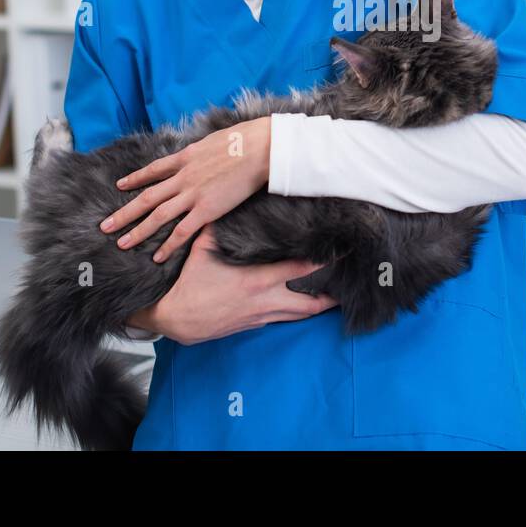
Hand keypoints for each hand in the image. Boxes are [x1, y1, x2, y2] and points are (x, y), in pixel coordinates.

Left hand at [100, 117, 270, 262]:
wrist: (258, 148)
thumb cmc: (244, 139)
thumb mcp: (214, 140)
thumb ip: (202, 150)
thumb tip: (203, 150)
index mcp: (185, 158)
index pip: (153, 170)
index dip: (135, 178)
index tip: (120, 185)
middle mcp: (183, 177)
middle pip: (147, 198)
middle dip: (124, 213)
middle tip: (105, 226)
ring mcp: (193, 194)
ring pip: (158, 216)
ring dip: (138, 231)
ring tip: (121, 244)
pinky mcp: (207, 209)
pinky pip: (182, 231)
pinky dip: (168, 245)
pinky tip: (157, 257)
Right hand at [126, 228, 338, 344]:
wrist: (175, 318)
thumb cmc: (190, 281)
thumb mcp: (203, 247)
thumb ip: (219, 226)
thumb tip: (227, 201)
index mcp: (258, 279)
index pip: (302, 270)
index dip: (326, 262)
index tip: (343, 253)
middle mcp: (266, 300)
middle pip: (311, 300)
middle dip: (332, 294)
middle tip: (350, 284)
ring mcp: (262, 315)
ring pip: (300, 314)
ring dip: (320, 307)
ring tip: (337, 299)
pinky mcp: (254, 324)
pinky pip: (284, 319)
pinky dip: (298, 312)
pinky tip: (305, 307)